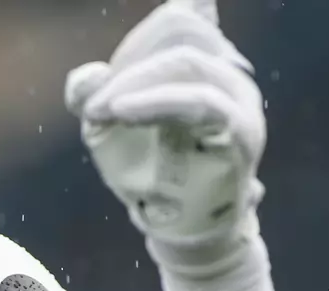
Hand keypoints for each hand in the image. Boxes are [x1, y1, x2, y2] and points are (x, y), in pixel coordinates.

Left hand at [64, 0, 266, 278]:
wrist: (180, 230)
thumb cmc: (149, 173)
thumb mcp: (110, 128)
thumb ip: (94, 94)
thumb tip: (87, 75)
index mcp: (207, 59)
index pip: (177, 20)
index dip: (133, 44)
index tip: (102, 88)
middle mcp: (231, 72)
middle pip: (182, 31)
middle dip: (128, 63)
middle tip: (93, 106)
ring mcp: (240, 100)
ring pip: (188, 60)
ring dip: (134, 82)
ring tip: (100, 113)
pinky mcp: (240, 132)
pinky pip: (201, 101)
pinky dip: (156, 102)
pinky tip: (122, 111)